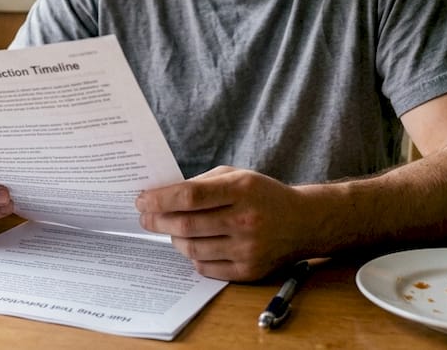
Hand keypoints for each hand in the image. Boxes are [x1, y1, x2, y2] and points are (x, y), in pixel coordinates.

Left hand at [135, 166, 309, 280]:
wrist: (304, 222)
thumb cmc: (263, 195)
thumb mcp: (237, 176)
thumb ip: (202, 183)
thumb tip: (162, 195)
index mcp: (242, 190)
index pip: (190, 196)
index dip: (160, 199)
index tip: (141, 200)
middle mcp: (245, 220)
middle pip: (186, 225)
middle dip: (157, 220)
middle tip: (145, 217)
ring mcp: (248, 249)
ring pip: (192, 249)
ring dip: (174, 239)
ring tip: (171, 230)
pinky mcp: (249, 271)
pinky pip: (206, 267)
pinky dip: (194, 256)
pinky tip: (194, 245)